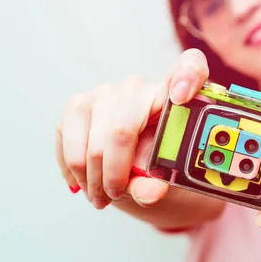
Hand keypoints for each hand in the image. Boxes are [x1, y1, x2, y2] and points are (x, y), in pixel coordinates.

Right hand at [55, 49, 209, 209]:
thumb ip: (159, 184)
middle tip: (117, 195)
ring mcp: (105, 92)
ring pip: (92, 145)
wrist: (127, 160)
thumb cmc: (155, 163)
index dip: (188, 77)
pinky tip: (87, 183)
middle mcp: (138, 86)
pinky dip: (76, 173)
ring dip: (93, 180)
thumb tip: (151, 193)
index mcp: (175, 95)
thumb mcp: (164, 177)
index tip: (183, 96)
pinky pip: (69, 145)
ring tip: (102, 195)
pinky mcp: (77, 104)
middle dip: (114, 175)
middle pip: (122, 131)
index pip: (191, 66)